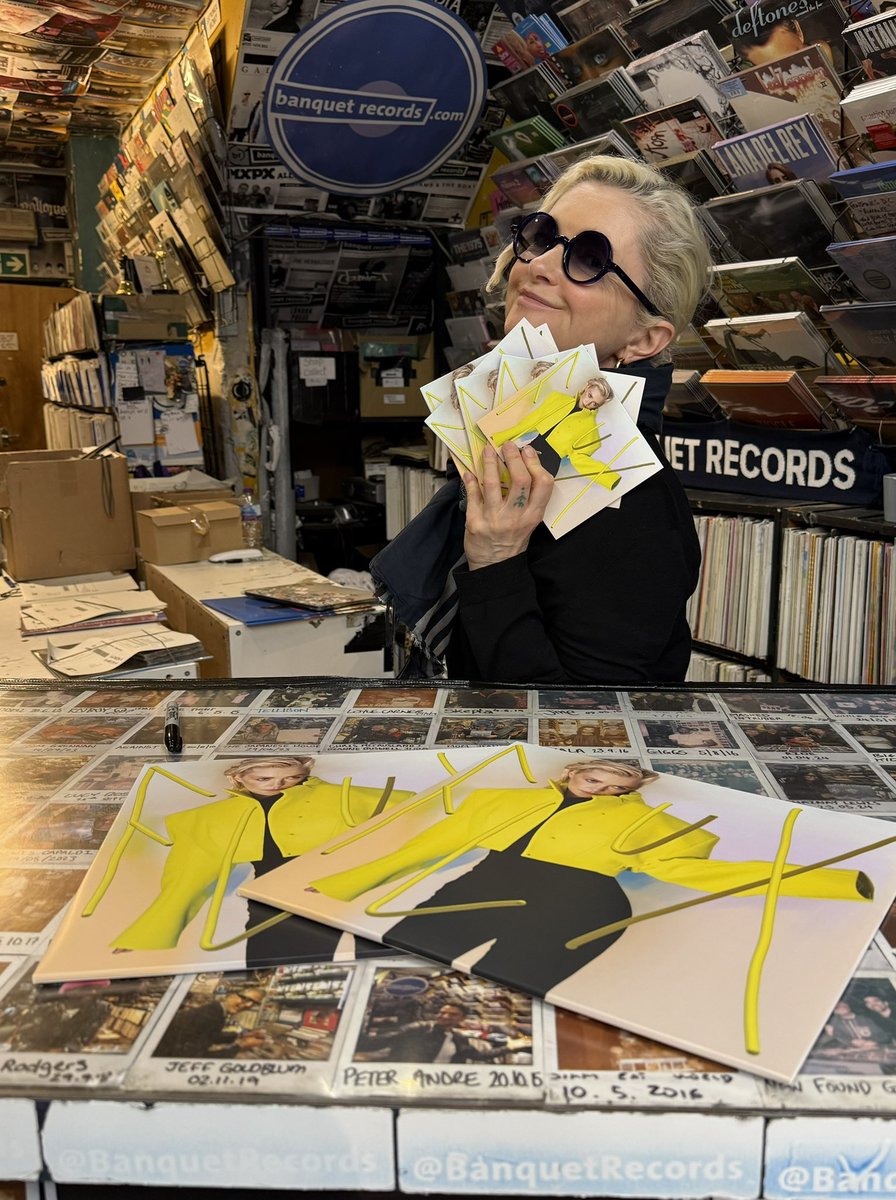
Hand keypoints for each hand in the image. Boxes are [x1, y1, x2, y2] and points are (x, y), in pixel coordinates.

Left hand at [463, 443, 553, 569]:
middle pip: (520, 479)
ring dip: (489, 463)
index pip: (543, 484)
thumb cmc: (513, 541)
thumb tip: (522, 467)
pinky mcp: (475, 522)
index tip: (527, 450)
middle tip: (508, 446)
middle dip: (513, 458)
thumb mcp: (529, 522)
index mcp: (533, 515)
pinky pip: (472, 495)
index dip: (536, 463)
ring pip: (492, 483)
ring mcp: (494, 519)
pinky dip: (470, 481)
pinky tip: (470, 472)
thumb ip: (529, 499)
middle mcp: (516, 516)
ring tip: (487, 451)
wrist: (494, 566)